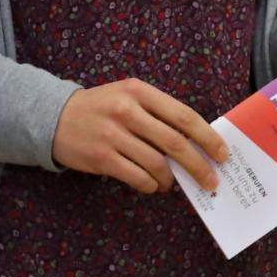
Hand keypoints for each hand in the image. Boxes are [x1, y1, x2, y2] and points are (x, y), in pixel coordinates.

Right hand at [52, 78, 229, 194]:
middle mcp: (127, 111)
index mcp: (139, 91)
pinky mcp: (102, 157)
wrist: (53, 116)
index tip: (222, 153)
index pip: (183, 116)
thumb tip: (195, 143)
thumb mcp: (128, 97)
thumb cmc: (101, 107)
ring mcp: (113, 135)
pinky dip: (151, 185)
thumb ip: (158, 113)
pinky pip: (138, 177)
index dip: (207, 137)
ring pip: (157, 164)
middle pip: (175, 143)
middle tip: (211, 181)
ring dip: (171, 179)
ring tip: (172, 183)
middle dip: (199, 166)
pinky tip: (153, 184)